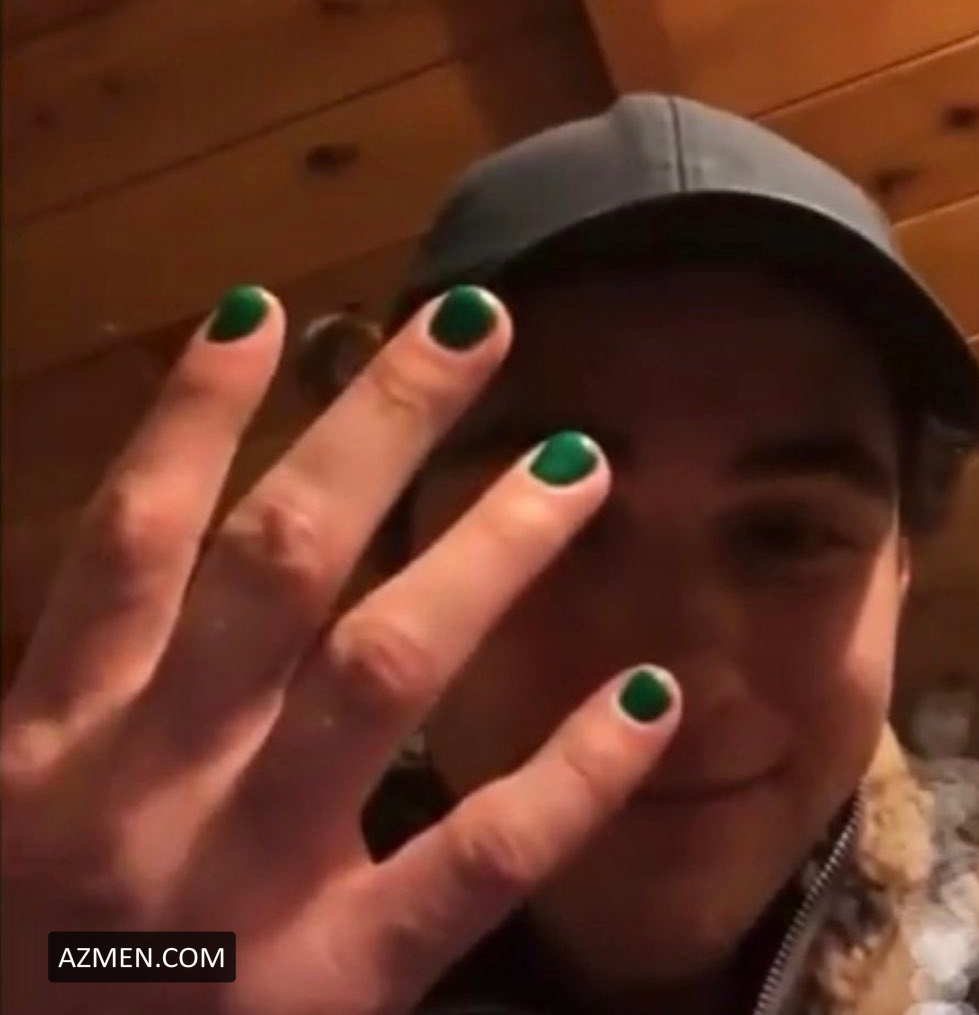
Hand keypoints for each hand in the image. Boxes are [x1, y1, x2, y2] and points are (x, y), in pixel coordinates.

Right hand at [1, 286, 680, 1014]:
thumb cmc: (24, 960)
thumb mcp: (12, 809)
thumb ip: (91, 682)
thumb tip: (155, 545)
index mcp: (57, 740)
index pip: (132, 537)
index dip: (192, 413)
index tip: (264, 309)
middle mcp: (157, 782)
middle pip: (282, 559)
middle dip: (376, 428)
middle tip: (472, 324)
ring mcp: (257, 877)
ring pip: (385, 670)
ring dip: (487, 551)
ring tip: (577, 461)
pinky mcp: (344, 980)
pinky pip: (477, 858)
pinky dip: (571, 772)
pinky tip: (651, 690)